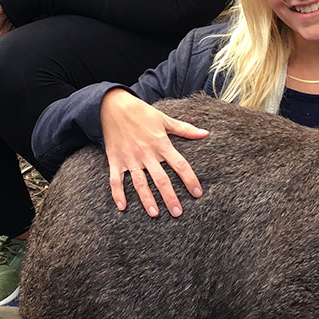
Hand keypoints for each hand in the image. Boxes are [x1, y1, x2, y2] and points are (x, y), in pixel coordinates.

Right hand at [101, 89, 208, 217]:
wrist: (113, 105)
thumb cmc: (141, 112)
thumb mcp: (164, 119)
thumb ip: (185, 129)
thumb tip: (205, 133)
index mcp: (161, 144)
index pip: (180, 165)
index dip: (190, 179)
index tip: (197, 193)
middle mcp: (146, 153)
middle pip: (161, 179)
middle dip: (170, 197)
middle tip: (177, 212)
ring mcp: (130, 158)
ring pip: (139, 183)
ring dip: (146, 199)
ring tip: (154, 213)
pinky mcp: (115, 160)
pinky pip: (116, 180)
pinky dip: (117, 194)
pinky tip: (122, 207)